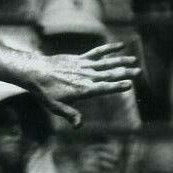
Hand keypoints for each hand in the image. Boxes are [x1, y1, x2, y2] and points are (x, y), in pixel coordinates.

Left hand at [26, 42, 141, 127]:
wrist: (35, 72)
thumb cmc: (45, 92)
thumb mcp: (56, 107)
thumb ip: (70, 114)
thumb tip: (79, 126)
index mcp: (83, 89)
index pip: (103, 88)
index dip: (116, 86)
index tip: (128, 85)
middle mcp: (86, 77)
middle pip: (108, 74)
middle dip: (124, 73)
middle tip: (138, 72)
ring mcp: (84, 66)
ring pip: (106, 63)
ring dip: (121, 61)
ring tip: (134, 61)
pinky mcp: (80, 58)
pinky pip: (97, 52)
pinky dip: (109, 49)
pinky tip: (121, 46)